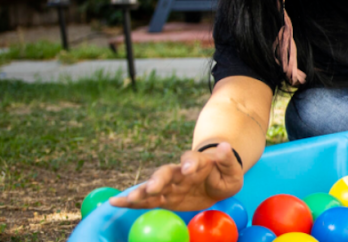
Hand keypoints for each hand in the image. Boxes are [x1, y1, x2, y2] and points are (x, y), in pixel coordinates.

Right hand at [108, 142, 242, 210]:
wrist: (215, 182)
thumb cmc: (224, 175)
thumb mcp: (233, 170)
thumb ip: (227, 159)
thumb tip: (225, 146)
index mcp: (197, 162)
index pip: (191, 158)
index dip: (189, 163)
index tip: (188, 169)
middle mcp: (179, 171)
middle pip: (166, 172)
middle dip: (158, 179)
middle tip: (153, 187)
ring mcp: (170, 184)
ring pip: (153, 186)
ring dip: (142, 191)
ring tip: (129, 198)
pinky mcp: (164, 197)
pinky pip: (147, 199)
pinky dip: (132, 201)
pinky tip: (115, 202)